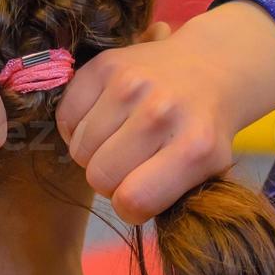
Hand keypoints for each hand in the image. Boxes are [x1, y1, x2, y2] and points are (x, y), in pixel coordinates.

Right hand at [54, 1, 274, 224]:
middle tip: (127, 165)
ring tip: (116, 140)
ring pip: (79, 149)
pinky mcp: (105, 64)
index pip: (132, 201)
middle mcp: (161, 113)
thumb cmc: (202, 129)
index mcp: (196, 148)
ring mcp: (130, 84)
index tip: (137, 196)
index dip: (128, 207)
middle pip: (99, 176)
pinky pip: (65, 116)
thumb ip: (169, 197)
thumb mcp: (206, 171)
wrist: (208, 68)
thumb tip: (126, 209)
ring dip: (92, 152)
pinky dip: (76, 126)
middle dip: (109, 180)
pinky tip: (101, 120)